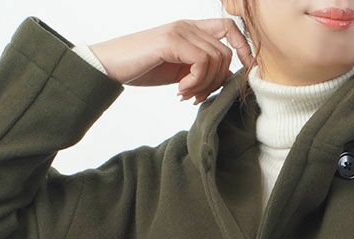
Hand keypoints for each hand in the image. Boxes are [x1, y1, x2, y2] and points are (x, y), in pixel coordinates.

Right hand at [87, 18, 254, 102]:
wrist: (110, 65)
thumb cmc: (141, 68)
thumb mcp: (177, 71)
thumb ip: (198, 71)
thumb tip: (224, 80)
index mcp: (191, 30)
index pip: (229, 30)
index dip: (243, 50)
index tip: (243, 75)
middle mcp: (188, 26)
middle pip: (225, 53)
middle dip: (216, 82)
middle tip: (195, 97)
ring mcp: (180, 31)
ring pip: (215, 59)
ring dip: (204, 85)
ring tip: (184, 94)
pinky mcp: (171, 41)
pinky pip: (201, 62)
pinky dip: (195, 82)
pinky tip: (179, 90)